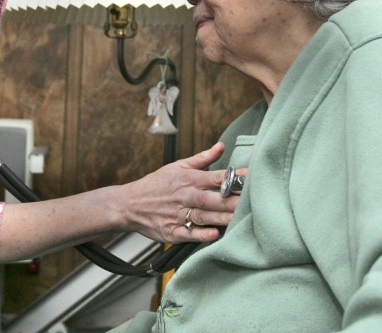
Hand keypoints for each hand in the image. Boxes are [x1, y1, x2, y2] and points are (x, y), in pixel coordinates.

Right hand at [121, 141, 243, 242]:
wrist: (129, 204)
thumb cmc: (156, 184)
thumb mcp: (177, 166)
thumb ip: (203, 158)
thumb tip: (221, 146)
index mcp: (187, 178)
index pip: (214, 177)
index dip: (233, 178)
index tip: (250, 178)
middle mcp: (184, 196)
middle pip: (211, 199)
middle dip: (231, 201)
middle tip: (252, 203)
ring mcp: (177, 215)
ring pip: (203, 217)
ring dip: (221, 218)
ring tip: (239, 220)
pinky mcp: (171, 232)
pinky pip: (188, 234)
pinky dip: (201, 234)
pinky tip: (215, 234)